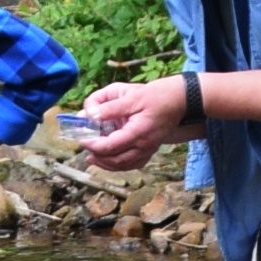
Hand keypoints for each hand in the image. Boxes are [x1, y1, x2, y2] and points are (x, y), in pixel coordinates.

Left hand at [71, 78, 186, 170]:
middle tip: (84, 146)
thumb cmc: (156, 95)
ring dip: (105, 163)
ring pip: (123, 165)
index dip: (92, 144)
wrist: (180, 100)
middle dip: (97, 155)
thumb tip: (87, 115)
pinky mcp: (150, 150)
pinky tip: (109, 159)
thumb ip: (108, 107)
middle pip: (115, 160)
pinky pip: (132, 163)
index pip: (109, 146)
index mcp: (138, 133)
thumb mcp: (131, 96)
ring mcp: (148, 150)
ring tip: (92, 156)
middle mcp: (144, 146)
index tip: (81, 137)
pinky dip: (118, 164)